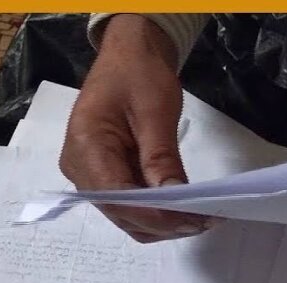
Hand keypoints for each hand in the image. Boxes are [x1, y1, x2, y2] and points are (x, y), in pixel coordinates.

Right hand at [59, 14, 213, 242]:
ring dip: (163, 223)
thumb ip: (161, 158)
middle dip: (163, 223)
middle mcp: (80, 168)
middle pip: (121, 213)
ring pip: (127, 217)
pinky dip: (158, 213)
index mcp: (85, 145)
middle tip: (206, 220)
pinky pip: (131, 206)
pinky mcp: (107, 177)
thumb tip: (173, 198)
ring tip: (200, 216)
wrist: (129, 57)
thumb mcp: (155, 111)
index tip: (191, 220)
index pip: (116, 196)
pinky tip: (185, 208)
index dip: (153, 215)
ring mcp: (90, 176)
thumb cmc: (139, 75)